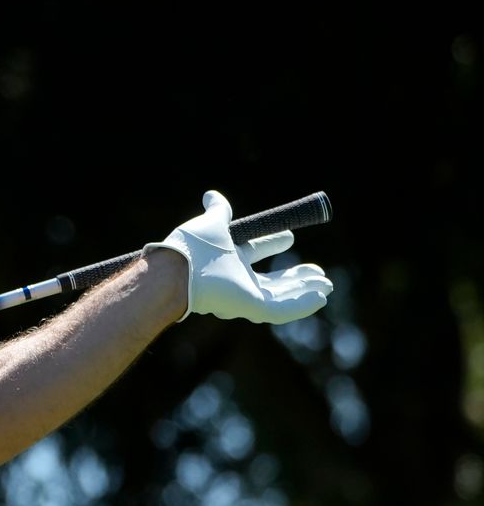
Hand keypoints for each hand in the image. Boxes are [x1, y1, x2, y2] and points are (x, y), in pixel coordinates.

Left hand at [146, 189, 333, 323]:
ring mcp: (244, 296)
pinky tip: (321, 298)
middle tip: (318, 271)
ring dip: (305, 290)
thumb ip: (218, 210)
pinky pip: (282, 310)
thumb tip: (212, 194)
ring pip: (281, 296)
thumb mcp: (210, 223)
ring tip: (327, 283)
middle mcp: (235, 280)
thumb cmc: (192, 248)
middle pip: (271, 281)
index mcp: (226, 259)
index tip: (290, 237)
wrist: (180, 269)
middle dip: (296, 277)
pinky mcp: (251, 308)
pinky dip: (302, 305)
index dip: (272, 244)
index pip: (253, 252)